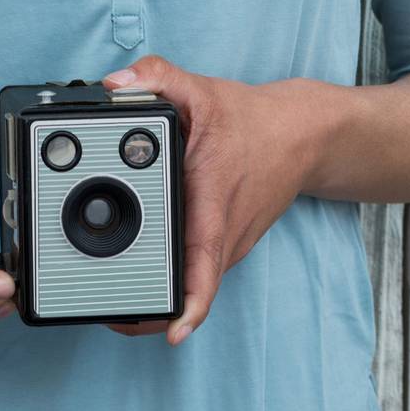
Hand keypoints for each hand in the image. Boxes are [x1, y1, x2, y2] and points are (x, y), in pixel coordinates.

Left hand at [98, 57, 319, 346]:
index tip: (172, 331)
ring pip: (194, 283)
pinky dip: (174, 276)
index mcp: (214, 203)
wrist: (302, 134)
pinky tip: (141, 268)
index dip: (189, 306)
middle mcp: (225, 234)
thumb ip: (156, 79)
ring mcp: (229, 244)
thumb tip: (114, 85)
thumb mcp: (201, 90)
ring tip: (115, 297)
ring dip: (159, 296)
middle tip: (107, 310)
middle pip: (190, 289)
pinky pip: (198, 269)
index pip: (205, 268)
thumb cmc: (252, 120)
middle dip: (149, 308)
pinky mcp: (227, 243)